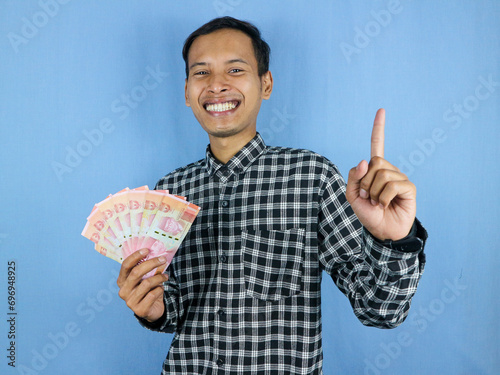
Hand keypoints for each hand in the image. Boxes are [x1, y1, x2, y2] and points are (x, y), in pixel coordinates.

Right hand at [117, 249, 168, 322]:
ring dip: (159, 277)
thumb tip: (156, 254)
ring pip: (146, 283)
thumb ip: (146, 269)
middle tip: (163, 259)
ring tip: (165, 276)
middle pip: (136, 272)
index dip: (135, 256)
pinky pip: (153, 294)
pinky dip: (160, 289)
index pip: (126, 265)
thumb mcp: (145, 278)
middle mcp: (123, 291)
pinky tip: (161, 289)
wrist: (153, 309)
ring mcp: (130, 302)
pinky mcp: (139, 310)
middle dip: (151, 263)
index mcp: (122, 281)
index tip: (147, 250)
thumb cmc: (149, 290)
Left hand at [346, 109, 415, 240]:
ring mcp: (400, 177)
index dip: (379, 128)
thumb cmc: (368, 213)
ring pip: (381, 174)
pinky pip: (391, 185)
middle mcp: (389, 170)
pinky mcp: (409, 187)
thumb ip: (354, 177)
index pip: (378, 145)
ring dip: (374, 192)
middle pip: (374, 162)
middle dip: (365, 182)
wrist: (382, 230)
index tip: (381, 110)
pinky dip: (383, 198)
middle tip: (368, 197)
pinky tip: (386, 205)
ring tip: (377, 203)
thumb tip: (365, 160)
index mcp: (375, 169)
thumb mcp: (352, 196)